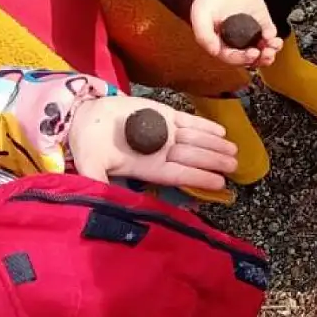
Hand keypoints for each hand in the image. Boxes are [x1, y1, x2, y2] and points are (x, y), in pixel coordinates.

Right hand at [68, 96, 237, 188]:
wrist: (82, 115)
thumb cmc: (87, 143)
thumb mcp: (91, 165)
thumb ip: (99, 184)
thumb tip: (103, 202)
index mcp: (148, 167)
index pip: (179, 174)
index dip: (199, 178)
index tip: (219, 183)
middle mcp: (161, 152)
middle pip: (193, 157)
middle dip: (214, 161)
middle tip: (235, 164)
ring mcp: (164, 133)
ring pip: (195, 139)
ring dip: (215, 144)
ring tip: (234, 149)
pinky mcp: (163, 114)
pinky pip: (189, 121)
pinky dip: (205, 125)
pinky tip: (221, 131)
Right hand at [191, 0, 283, 66]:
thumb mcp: (200, 14)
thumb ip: (203, 34)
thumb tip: (214, 51)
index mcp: (220, 42)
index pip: (232, 57)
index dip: (243, 59)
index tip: (252, 53)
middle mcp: (236, 40)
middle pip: (249, 58)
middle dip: (260, 59)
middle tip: (265, 54)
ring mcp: (249, 32)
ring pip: (262, 49)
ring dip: (269, 52)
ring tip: (272, 46)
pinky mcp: (261, 22)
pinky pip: (269, 35)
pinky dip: (273, 37)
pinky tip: (271, 34)